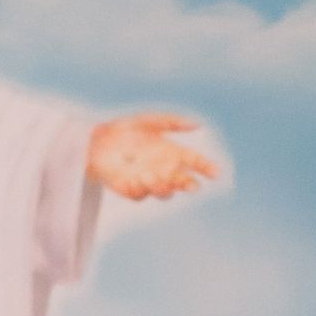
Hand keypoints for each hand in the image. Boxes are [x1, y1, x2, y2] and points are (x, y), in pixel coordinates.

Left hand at [86, 113, 216, 203]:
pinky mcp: (131, 189)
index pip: (195, 162)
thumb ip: (173, 123)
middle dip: (188, 185)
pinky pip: (139, 195)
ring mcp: (149, 181)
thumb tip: (198, 124)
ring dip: (160, 186)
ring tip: (150, 175)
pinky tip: (133, 179)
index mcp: (173, 152)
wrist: (99, 139)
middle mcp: (164, 169)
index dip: (207, 168)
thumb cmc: (127, 128)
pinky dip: (138, 189)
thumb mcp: (151, 121)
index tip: (216, 173)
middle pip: (183, 183)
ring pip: (163, 193)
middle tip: (190, 185)